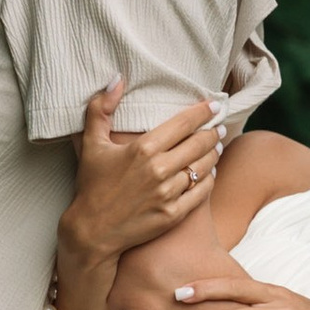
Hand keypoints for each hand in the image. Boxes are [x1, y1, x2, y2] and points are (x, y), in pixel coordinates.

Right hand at [62, 81, 227, 261]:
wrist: (93, 231)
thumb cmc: (92, 185)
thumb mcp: (91, 143)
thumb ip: (101, 108)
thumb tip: (116, 78)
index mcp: (143, 149)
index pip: (184, 123)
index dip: (203, 112)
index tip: (215, 105)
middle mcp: (159, 170)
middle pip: (199, 144)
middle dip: (212, 132)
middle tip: (218, 127)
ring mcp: (168, 193)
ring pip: (204, 167)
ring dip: (213, 154)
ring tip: (215, 147)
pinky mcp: (174, 214)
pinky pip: (202, 191)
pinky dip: (209, 179)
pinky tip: (209, 173)